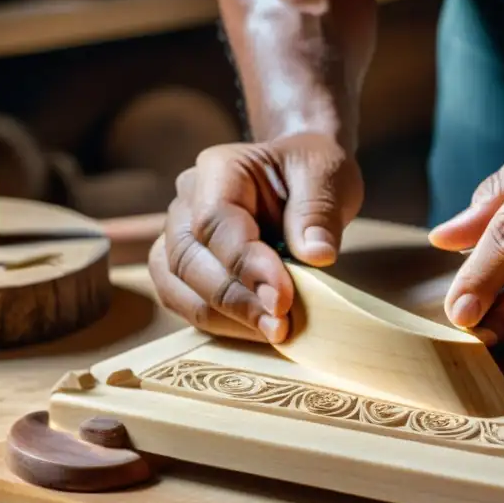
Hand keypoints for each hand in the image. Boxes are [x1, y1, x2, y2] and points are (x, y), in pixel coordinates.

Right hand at [148, 132, 363, 342]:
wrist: (300, 179)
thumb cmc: (310, 173)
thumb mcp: (327, 175)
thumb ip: (319, 211)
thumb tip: (316, 255)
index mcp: (220, 169)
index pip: (215, 221)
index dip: (245, 264)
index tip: (282, 297)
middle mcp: (187, 202)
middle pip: (187, 259)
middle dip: (235, 300)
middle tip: (280, 325)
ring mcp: (178, 238)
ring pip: (176, 287)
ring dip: (224, 319)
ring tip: (274, 333)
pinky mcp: (186, 271)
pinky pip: (185, 304)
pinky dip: (220, 325)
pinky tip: (259, 332)